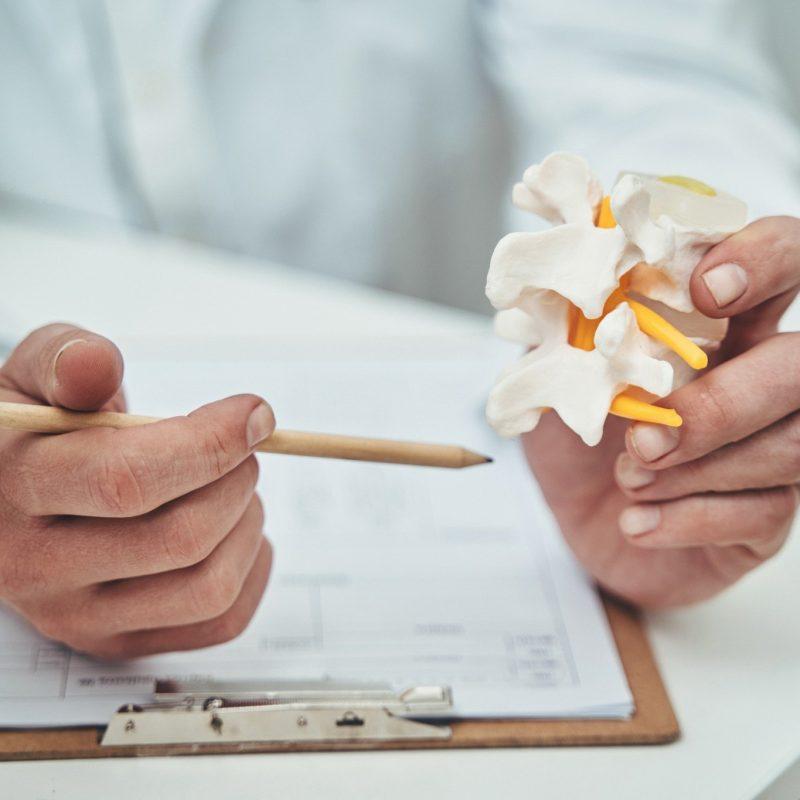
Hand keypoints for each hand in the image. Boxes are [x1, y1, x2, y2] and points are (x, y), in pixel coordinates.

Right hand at [0, 324, 273, 656]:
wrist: (7, 500)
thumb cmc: (35, 431)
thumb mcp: (32, 378)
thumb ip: (66, 359)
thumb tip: (94, 363)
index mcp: (12, 490)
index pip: (127, 480)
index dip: (210, 443)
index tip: (254, 414)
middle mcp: (36, 568)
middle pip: (181, 539)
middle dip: (237, 479)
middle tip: (243, 447)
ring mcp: (77, 617)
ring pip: (208, 589)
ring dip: (249, 524)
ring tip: (236, 486)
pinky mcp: (115, 641)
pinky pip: (219, 622)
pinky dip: (254, 569)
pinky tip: (238, 530)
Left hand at [525, 217, 799, 607]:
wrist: (572, 520)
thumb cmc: (575, 436)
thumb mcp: (558, 376)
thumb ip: (572, 330)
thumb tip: (563, 285)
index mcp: (723, 325)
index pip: (785, 260)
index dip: (764, 259)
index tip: (704, 290)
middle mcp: (764, 379)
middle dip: (723, 403)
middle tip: (645, 438)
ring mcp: (775, 449)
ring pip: (793, 447)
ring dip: (696, 469)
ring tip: (628, 479)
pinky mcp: (766, 516)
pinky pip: (762, 515)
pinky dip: (688, 519)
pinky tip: (636, 522)